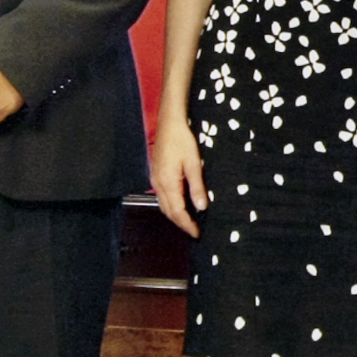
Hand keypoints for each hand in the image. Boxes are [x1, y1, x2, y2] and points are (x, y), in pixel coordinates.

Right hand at [150, 111, 207, 234]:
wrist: (169, 123)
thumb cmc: (182, 140)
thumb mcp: (194, 163)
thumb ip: (197, 187)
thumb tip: (201, 207)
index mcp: (168, 183)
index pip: (177, 211)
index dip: (187, 224)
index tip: (197, 233)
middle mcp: (158, 184)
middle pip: (168, 211)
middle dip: (181, 223)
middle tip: (194, 231)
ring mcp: (155, 179)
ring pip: (163, 205)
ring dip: (175, 215)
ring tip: (188, 221)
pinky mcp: (156, 174)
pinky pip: (162, 196)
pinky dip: (171, 205)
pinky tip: (180, 204)